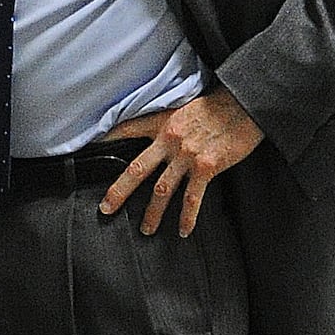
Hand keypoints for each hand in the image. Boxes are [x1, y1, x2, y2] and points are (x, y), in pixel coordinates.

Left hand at [99, 88, 263, 237]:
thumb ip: (170, 123)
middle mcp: (170, 140)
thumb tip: (163, 137)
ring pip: (162, 189)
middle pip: (136, 169)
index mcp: (163, 123)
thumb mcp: (185, 107)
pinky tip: (184, 230)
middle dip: (119, 191)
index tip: (91, 149)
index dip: (108, 139)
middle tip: (106, 209)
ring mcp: (187, 155)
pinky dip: (187, 217)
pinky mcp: (207, 166)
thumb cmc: (218, 106)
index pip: (128, 130)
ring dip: (152, 213)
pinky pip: (193, 198)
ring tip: (146, 228)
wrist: (244, 104)